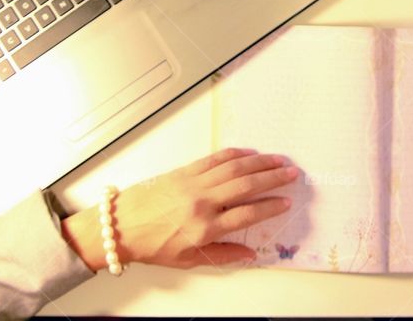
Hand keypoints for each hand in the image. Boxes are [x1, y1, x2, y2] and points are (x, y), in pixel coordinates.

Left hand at [61, 148, 297, 270]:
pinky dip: (234, 154)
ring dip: (259, 163)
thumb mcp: (188, 259)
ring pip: (234, 168)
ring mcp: (193, 184)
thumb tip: (249, 253)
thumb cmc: (151, 245)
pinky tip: (249, 153)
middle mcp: (202, 203)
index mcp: (205, 228)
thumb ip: (222, 255)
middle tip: (292, 174)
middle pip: (246, 186)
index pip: (247, 214)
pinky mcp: (184, 171)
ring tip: (278, 160)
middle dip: (272, 178)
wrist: (120, 226)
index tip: (285, 202)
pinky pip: (214, 159)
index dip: (270, 207)